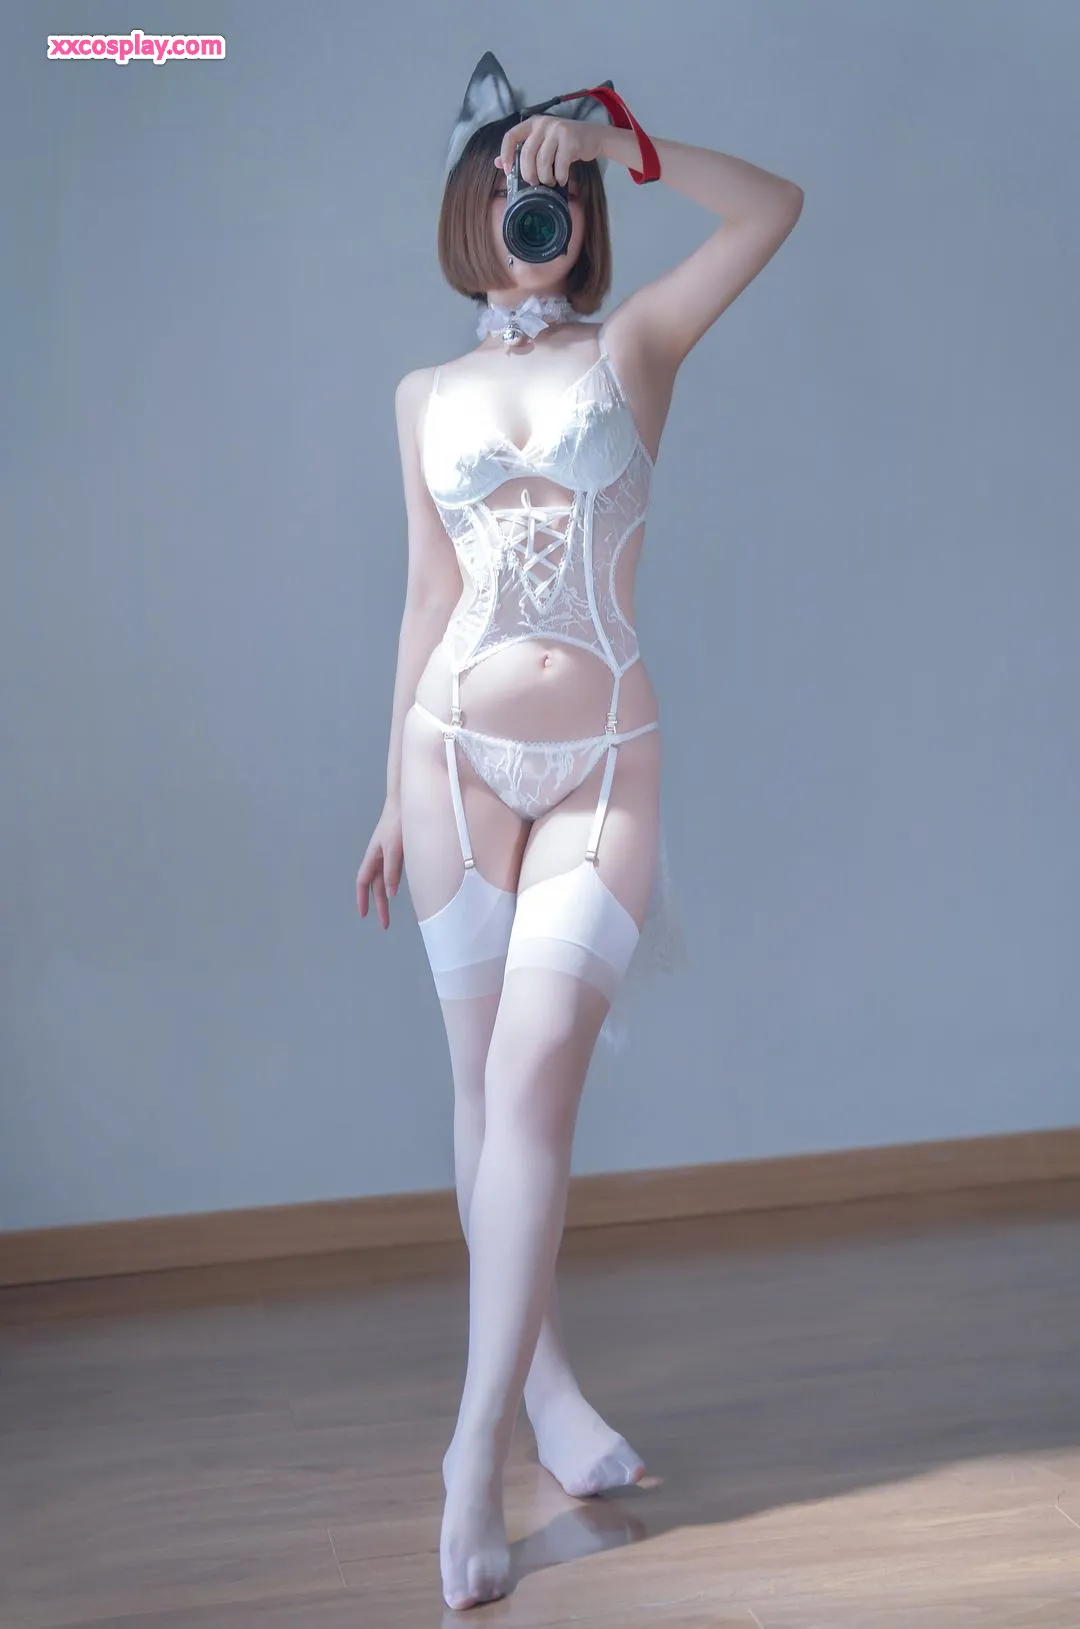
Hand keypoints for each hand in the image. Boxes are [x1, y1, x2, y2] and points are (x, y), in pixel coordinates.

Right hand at [356, 804, 403, 930]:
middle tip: (384, 925)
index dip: (362, 899)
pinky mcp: (398, 851)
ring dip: (385, 898)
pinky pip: (392, 873)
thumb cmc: (398, 823)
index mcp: (373, 856)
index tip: (363, 916)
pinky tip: (397, 891)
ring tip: (388, 914)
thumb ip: (392, 870)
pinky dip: (392, 885)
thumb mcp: (394, 848)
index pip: (363, 882)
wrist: (406, 803)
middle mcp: (378, 857)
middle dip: (378, 906)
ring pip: (384, 881)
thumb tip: (390, 893)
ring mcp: (388, 854)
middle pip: (375, 886)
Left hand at [495, 115, 606, 187]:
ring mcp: (557, 129)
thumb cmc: (566, 144)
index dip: (506, 154)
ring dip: (545, 177)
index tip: (508, 170)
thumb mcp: (542, 144)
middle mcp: (543, 123)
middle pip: (527, 153)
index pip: (511, 136)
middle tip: (534, 183)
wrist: (594, 137)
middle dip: (528, 174)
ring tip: (550, 182)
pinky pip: (559, 165)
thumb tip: (498, 163)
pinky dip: (559, 176)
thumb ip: (522, 151)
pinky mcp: (570, 139)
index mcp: (533, 123)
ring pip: (542, 161)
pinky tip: (562, 179)